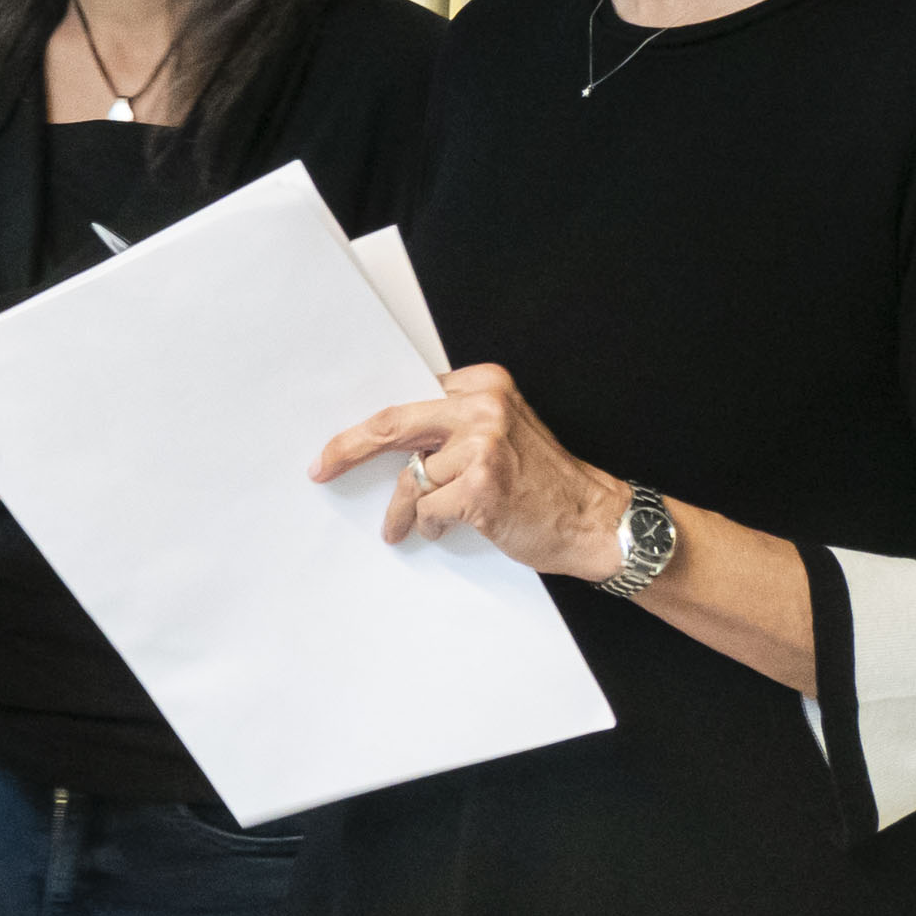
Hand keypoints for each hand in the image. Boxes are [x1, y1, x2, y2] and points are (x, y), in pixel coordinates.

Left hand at [311, 363, 631, 578]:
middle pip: (392, 423)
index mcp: (484, 384)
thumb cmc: (542, 481)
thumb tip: (385, 438)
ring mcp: (482, 446)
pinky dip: (427, 525)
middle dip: (348, 447)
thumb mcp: (502, 432)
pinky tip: (443, 530)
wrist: (594, 519)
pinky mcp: (480, 487)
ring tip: (401, 526)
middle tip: (321, 467)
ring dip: (401, 509)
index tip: (340, 440)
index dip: (371, 422)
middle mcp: (482, 407)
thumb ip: (452, 425)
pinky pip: (426, 509)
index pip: (410, 396)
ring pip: (410, 478)